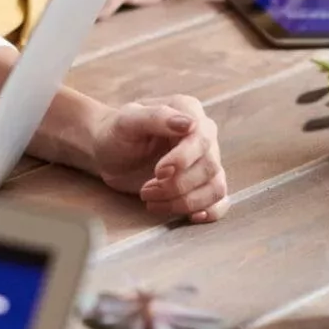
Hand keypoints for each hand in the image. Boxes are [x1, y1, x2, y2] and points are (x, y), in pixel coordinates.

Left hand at [86, 96, 228, 222]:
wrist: (108, 153)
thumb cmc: (116, 132)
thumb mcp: (127, 121)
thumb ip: (157, 117)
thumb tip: (190, 124)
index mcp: (189, 111)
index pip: (202, 139)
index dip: (184, 159)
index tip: (158, 172)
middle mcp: (203, 135)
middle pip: (209, 167)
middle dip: (177, 185)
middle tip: (146, 190)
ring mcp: (205, 161)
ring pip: (215, 188)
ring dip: (185, 202)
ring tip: (152, 201)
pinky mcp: (202, 184)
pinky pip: (219, 200)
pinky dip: (210, 211)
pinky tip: (192, 216)